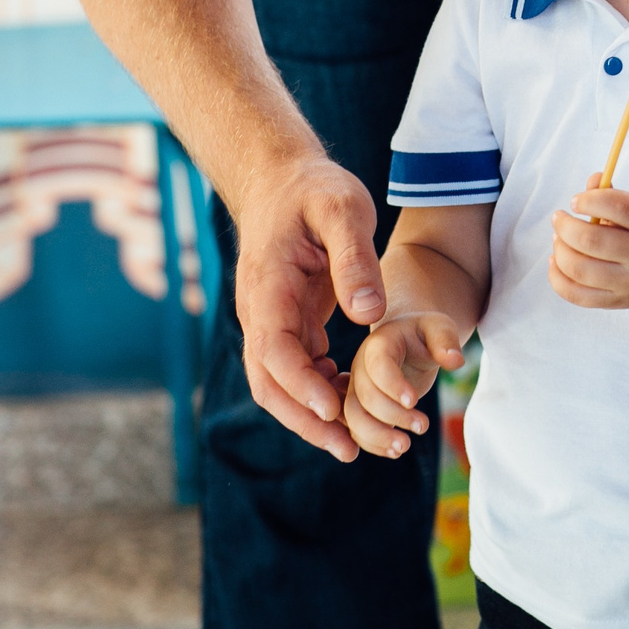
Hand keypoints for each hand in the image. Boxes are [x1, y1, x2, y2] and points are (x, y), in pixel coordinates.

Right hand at [228, 152, 386, 462]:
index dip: (302, 385)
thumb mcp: (343, 210)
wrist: (282, 179)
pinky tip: (351, 401)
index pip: (275, 350)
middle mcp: (260, 312)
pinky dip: (318, 392)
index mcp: (268, 286)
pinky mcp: (285, 323)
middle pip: (269, 382)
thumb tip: (369, 314)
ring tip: (354, 442)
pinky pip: (295, 369)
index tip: (335, 410)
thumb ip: (355, 259)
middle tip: (349, 449)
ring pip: (279, 383)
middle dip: (305, 421)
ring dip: (311, 415)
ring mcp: (269, 320)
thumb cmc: (315, 190)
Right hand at [342, 314, 466, 459]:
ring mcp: (356, 388)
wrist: (408, 341)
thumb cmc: (424, 334)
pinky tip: (395, 452)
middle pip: (365, 397)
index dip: (393, 386)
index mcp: (379, 343)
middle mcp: (361, 366)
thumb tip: (455, 362)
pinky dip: (373, 444)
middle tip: (423, 426)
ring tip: (405, 446)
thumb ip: (446, 341)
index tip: (415, 401)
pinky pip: (356, 430)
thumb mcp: (439, 328)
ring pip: (354, 417)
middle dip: (392, 416)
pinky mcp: (359, 407)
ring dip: (377, 437)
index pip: (378, 366)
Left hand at [550, 180, 628, 309]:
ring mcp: (628, 283)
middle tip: (558, 218)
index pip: (619, 207)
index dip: (590, 200)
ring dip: (559, 249)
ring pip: (579, 268)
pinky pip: (575, 294)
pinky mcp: (614, 302)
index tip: (575, 201)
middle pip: (592, 241)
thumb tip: (593, 180)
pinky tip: (555, 261)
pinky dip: (556, 277)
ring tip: (558, 239)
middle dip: (565, 226)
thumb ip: (612, 195)